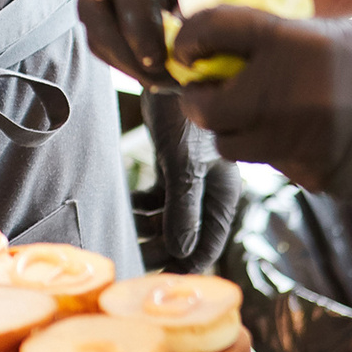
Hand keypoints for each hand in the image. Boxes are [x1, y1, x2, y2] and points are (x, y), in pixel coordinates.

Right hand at [78, 0, 289, 83]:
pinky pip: (99, 27)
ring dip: (122, 58)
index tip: (160, 61)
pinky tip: (154, 70)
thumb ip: (206, 6)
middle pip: (95, 0)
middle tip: (160, 81)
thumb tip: (181, 54)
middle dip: (123, 49)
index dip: (139, 20)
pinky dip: (122, 54)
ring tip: (163, 81)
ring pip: (92, 20)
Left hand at [134, 89, 242, 272]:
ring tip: (128, 231)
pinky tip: (128, 204)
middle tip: (136, 258)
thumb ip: (183, 207)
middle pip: (188, 234)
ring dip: (151, 227)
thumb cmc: (183, 112)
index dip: (188, 267)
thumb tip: (181, 253)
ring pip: (171, 217)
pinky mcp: (172, 164)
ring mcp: (190, 177)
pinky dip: (144, 204)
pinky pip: (158, 197)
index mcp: (223, 193)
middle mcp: (210, 189)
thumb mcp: (184, 163)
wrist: (168, 68)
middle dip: (163, 249)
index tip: (162, 284)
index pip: (210, 243)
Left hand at [175, 7, 351, 200]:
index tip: (185, 48)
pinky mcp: (318, 177)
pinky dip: (284, 152)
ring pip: (235, 146)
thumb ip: (268, 44)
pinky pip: (277, 167)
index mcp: (291, 44)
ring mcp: (303, 142)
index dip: (188, 38)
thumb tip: (207, 55)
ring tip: (268, 114)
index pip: (211, 31)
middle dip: (201, 103)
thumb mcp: (322, 34)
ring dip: (239, 131)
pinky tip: (317, 136)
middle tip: (208, 93)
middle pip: (207, 110)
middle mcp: (290, 95)